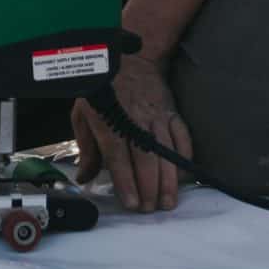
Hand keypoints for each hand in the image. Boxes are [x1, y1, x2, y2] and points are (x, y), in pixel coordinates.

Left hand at [71, 57, 190, 213]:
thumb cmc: (102, 90)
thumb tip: (85, 177)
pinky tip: (183, 177)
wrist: (131, 59)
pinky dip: (184, 158)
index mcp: (108, 119)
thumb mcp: (83, 114)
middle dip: (149, 187)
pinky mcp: (171, 113)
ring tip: (169, 202)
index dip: (125, 181)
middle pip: (144, 158)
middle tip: (151, 209)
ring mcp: (156, 116)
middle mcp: (134, 119)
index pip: (117, 156)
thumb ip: (86, 149)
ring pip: (165, 151)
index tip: (131, 203)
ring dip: (168, 179)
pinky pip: (182, 137)